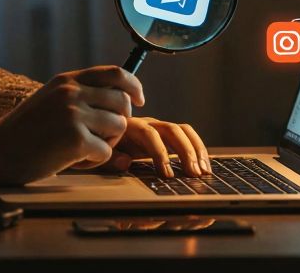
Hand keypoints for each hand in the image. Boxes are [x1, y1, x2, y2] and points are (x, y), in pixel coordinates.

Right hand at [0, 65, 144, 185]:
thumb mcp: (50, 99)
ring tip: (84, 150)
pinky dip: (94, 161)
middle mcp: (72, 92)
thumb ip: (79, 94)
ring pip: (119, 127)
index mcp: (67, 80)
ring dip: (108, 143)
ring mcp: (74, 114)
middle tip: (102, 137)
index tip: (139, 101)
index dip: (133, 86)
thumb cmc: (24, 131)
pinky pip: (106, 152)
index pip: (116, 72)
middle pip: (123, 102)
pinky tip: (73, 161)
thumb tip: (121, 98)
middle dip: (120, 122)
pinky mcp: (76, 140)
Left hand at [90, 116, 211, 177]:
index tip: (167, 175)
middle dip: (185, 152)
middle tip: (193, 174)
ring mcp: (157, 129)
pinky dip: (197, 150)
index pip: (149, 134)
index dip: (160, 153)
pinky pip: (185, 138)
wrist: (96, 134)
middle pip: (171, 130)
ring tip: (204, 172)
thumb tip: (126, 162)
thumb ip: (110, 157)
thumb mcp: (97, 154)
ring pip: (183, 131)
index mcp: (129, 127)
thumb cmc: (98, 147)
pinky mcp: (165, 137)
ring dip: (196, 150)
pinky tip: (204, 167)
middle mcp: (146, 124)